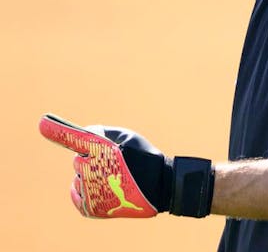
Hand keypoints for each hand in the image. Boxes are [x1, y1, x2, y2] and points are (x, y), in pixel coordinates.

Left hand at [38, 113, 213, 217]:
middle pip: (79, 159)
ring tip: (116, 179)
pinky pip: (76, 193)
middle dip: (92, 159)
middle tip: (115, 164)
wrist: (162, 188)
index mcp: (102, 149)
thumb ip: (101, 132)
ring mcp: (90, 190)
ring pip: (79, 177)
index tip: (42, 123)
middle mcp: (92, 170)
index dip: (56, 130)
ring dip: (92, 175)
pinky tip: (105, 189)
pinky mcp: (90, 207)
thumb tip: (81, 134)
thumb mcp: (127, 137)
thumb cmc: (145, 158)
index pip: (73, 137)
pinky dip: (86, 190)